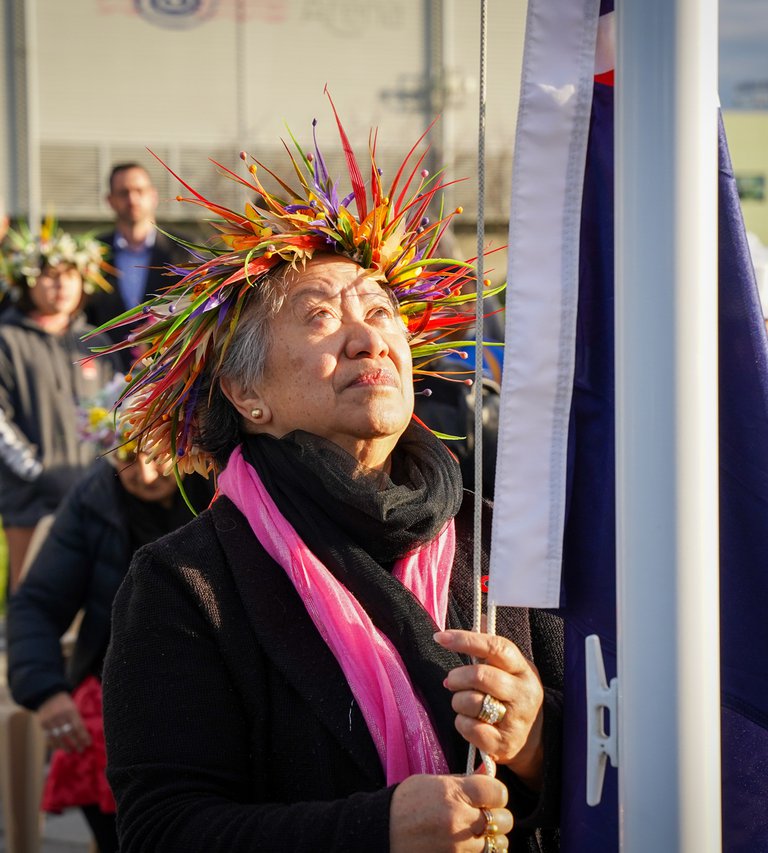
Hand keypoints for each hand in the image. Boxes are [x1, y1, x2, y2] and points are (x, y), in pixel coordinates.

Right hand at [37, 691, 90, 753]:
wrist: (47, 695)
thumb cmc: (64, 702)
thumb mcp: (73, 707)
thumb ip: (76, 718)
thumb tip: (83, 733)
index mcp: (70, 711)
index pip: (78, 727)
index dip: (83, 736)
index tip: (88, 743)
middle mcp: (60, 716)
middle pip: (69, 733)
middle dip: (76, 743)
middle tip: (81, 750)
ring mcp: (50, 721)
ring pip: (59, 737)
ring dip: (65, 746)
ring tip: (70, 751)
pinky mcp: (43, 724)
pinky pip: (49, 737)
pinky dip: (54, 744)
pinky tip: (59, 748)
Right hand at [390, 772, 512, 851]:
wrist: (381, 833)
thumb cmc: (405, 804)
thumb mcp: (433, 783)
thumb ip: (465, 781)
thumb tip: (488, 772)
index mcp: (455, 794)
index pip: (499, 792)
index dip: (495, 793)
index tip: (488, 795)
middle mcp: (460, 822)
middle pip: (504, 820)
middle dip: (497, 816)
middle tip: (482, 815)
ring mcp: (459, 848)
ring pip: (499, 844)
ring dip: (491, 838)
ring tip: (475, 833)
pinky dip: (480, 851)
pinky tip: (468, 846)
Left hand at [435, 630, 544, 788]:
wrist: (534, 741)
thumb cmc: (512, 696)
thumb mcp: (510, 669)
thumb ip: (493, 646)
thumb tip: (480, 616)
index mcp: (524, 669)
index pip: (496, 647)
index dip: (466, 639)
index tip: (440, 637)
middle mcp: (524, 693)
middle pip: (481, 675)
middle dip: (457, 677)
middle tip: (450, 680)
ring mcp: (517, 720)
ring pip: (473, 702)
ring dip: (458, 701)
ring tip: (462, 702)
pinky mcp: (505, 744)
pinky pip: (470, 728)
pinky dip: (461, 724)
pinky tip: (468, 722)